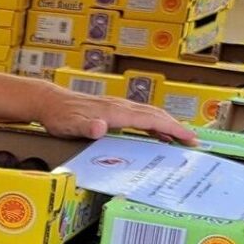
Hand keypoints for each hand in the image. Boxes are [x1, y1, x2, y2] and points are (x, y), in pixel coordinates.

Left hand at [39, 87, 197, 145]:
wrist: (49, 102)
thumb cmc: (59, 115)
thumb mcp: (70, 124)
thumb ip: (86, 126)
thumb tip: (100, 127)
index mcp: (116, 112)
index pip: (151, 120)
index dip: (172, 129)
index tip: (189, 137)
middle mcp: (120, 107)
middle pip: (156, 115)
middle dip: (176, 128)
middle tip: (194, 142)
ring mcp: (118, 107)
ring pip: (150, 115)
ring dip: (168, 126)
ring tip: (182, 139)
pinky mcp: (114, 110)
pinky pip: (140, 117)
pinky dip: (154, 124)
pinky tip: (157, 134)